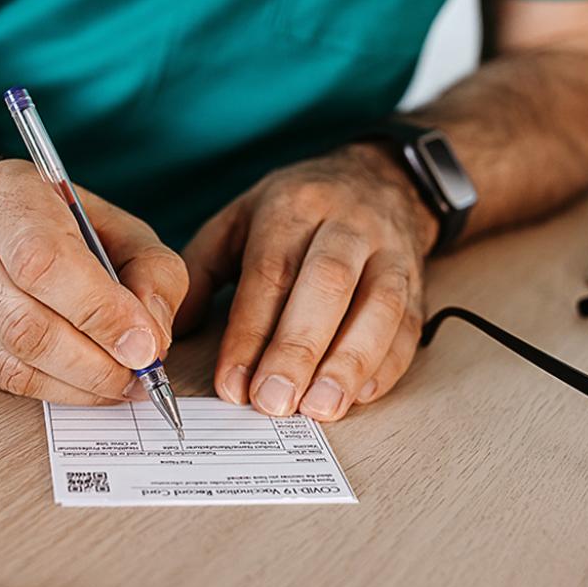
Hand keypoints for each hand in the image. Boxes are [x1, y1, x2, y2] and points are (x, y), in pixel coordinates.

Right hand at [0, 160, 188, 403]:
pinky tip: (86, 385)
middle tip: (140, 375)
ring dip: (79, 386)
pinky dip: (54, 393)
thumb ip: (153, 274)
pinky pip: (1, 383)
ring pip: (12, 364)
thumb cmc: (63, 224)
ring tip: (121, 383)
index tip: (144, 346)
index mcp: (3, 195)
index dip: (100, 312)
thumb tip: (149, 342)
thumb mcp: (121, 227)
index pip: (43, 262)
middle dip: (95, 363)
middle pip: (25, 324)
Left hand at [178, 143, 437, 420]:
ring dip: (349, 362)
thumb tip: (170, 329)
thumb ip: (201, 272)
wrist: (378, 178)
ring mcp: (389, 251)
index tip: (232, 384)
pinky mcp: (417, 280)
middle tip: (273, 403)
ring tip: (320, 408)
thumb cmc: (297, 210)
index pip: (270, 272)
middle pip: (326, 286)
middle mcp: (346, 224)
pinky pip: (409, 324)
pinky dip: (387, 364)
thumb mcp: (238, 221)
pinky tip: (359, 396)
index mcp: (292, 208)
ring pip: (379, 305)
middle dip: (297, 350)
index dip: (250, 332)